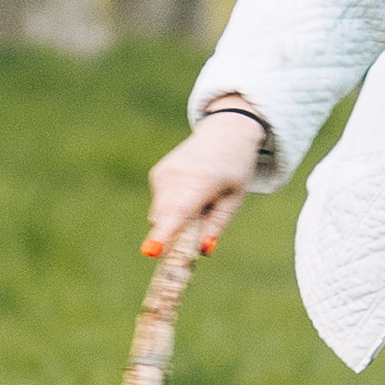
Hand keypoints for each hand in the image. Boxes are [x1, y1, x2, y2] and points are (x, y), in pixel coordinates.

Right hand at [142, 107, 264, 259]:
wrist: (225, 132)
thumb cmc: (234, 169)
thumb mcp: (235, 198)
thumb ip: (218, 224)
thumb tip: (203, 251)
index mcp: (204, 180)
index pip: (180, 211)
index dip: (165, 233)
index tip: (150, 251)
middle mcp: (179, 175)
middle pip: (165, 220)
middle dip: (173, 239)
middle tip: (195, 240)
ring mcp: (164, 173)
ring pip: (160, 216)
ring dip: (175, 221)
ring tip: (199, 203)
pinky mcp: (157, 174)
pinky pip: (159, 205)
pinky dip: (171, 208)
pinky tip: (188, 192)